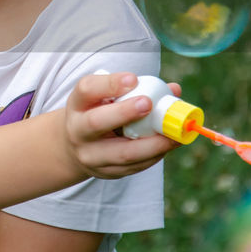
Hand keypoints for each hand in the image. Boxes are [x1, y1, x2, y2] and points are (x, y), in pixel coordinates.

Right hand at [63, 71, 184, 178]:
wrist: (77, 146)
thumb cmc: (100, 112)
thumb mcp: (105, 96)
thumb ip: (134, 89)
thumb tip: (174, 90)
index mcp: (78, 104)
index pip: (87, 89)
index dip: (109, 83)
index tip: (133, 79)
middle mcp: (78, 130)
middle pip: (97, 122)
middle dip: (125, 113)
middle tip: (148, 104)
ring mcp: (90, 155)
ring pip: (122, 153)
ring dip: (152, 144)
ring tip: (173, 135)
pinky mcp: (105, 172)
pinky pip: (133, 167)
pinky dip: (154, 156)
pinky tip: (167, 146)